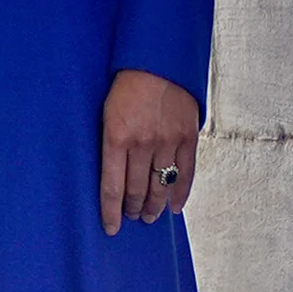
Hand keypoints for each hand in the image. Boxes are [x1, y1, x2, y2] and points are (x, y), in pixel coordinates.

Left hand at [99, 69, 199, 235]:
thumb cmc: (124, 87)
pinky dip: (180, 193)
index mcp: (116, 137)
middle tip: (131, 218)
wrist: (157, 63)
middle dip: (133, 209)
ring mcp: (168, 142)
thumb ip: (109, 143)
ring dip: (154, 206)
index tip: (111, 228)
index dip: (111, 212)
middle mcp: (142, 143)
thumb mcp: (105, 113)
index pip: (112, 187)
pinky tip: (173, 207)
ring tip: (148, 217)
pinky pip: (186, 173)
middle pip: (137, 190)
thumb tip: (109, 173)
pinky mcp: (188, 138)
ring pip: (161, 186)